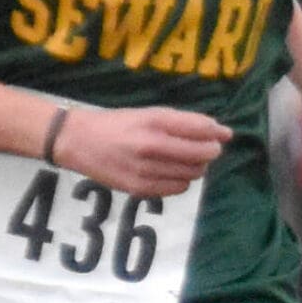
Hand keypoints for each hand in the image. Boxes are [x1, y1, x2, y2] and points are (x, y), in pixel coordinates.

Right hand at [53, 104, 229, 195]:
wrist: (78, 141)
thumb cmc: (118, 123)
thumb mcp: (149, 113)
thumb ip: (184, 122)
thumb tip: (222, 132)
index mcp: (154, 121)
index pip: (200, 129)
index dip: (217, 133)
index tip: (223, 134)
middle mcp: (151, 146)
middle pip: (201, 154)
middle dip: (211, 152)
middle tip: (207, 149)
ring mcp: (145, 170)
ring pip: (192, 174)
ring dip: (197, 167)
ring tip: (185, 159)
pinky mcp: (138, 188)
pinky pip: (177, 189)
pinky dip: (182, 181)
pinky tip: (172, 172)